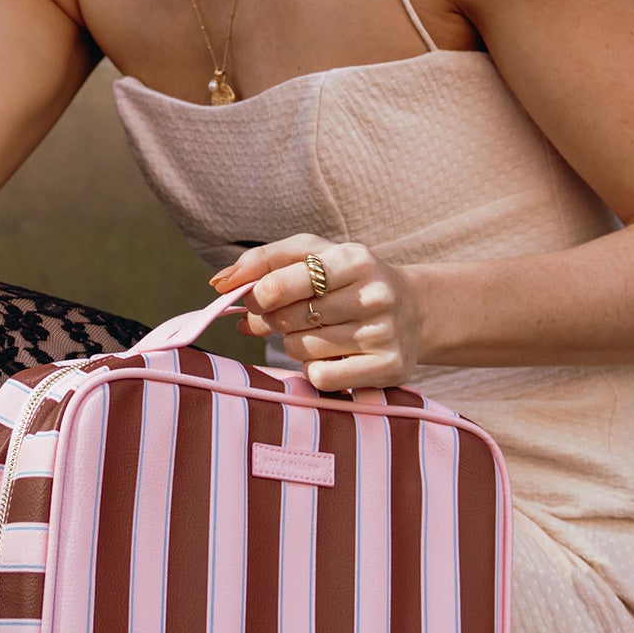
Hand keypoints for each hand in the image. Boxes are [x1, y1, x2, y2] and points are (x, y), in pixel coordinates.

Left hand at [212, 236, 427, 392]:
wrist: (414, 311)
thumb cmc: (349, 279)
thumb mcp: (314, 254)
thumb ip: (264, 260)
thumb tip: (219, 283)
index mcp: (354, 259)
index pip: (281, 283)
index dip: (256, 295)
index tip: (254, 299)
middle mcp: (374, 296)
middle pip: (288, 319)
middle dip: (273, 319)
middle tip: (281, 317)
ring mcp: (384, 334)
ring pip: (301, 349)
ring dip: (294, 344)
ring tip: (314, 332)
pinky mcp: (388, 368)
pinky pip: (321, 377)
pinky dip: (314, 370)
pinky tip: (330, 356)